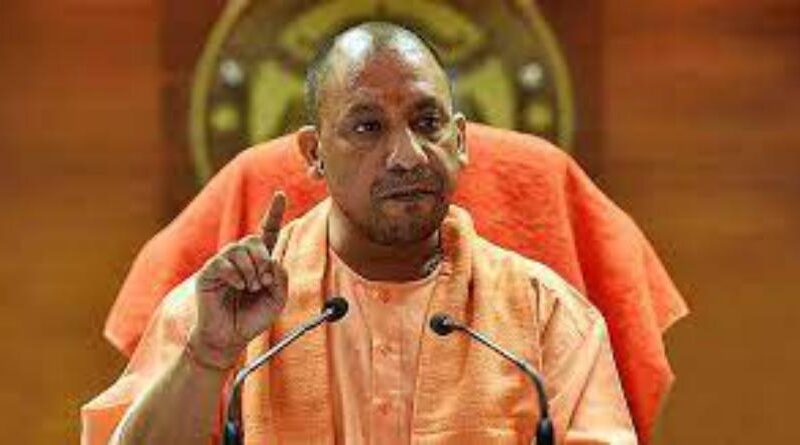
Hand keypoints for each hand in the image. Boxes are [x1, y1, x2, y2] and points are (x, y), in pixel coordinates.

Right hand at [189, 192, 287, 368]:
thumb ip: (281, 278)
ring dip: (251, 269)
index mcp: (259, 262)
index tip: (281, 194)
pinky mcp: (209, 272)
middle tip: (263, 282)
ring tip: (250, 288)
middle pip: (255, 239)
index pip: (268, 232)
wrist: (229, 338)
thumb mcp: (277, 300)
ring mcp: (223, 263)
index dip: (274, 213)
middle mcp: (241, 259)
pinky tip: (237, 286)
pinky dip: (235, 274)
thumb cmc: (252, 319)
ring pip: (241, 248)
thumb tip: (272, 259)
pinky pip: (224, 261)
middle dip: (263, 259)